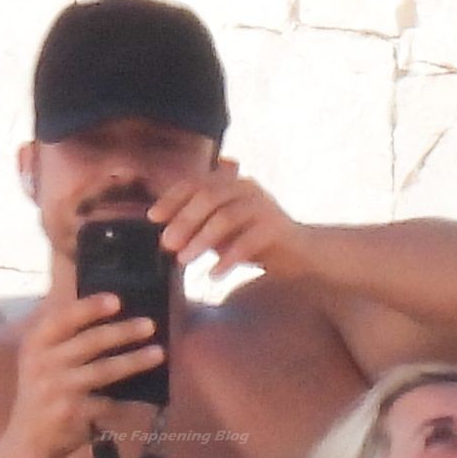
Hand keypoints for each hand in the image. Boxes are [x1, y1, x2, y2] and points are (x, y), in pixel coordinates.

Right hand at [1, 295, 162, 457]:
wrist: (29, 440)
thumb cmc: (44, 391)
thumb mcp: (41, 360)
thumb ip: (65, 338)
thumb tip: (113, 315)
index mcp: (36, 344)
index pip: (62, 319)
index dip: (89, 307)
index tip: (116, 300)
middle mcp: (43, 364)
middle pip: (90, 342)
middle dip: (123, 332)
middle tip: (150, 325)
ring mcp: (58, 390)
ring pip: (104, 371)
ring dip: (135, 361)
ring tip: (159, 354)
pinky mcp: (72, 414)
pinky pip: (109, 402)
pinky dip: (129, 401)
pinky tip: (148, 398)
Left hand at [148, 159, 295, 277]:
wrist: (303, 253)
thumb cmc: (257, 241)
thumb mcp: (224, 230)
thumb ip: (201, 225)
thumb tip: (166, 235)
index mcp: (232, 183)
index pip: (196, 182)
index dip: (172, 198)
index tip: (153, 218)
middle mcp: (248, 188)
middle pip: (208, 197)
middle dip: (183, 220)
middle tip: (166, 243)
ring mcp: (264, 206)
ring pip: (225, 217)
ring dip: (200, 240)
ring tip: (184, 261)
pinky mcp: (277, 228)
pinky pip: (247, 241)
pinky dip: (227, 259)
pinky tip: (214, 275)